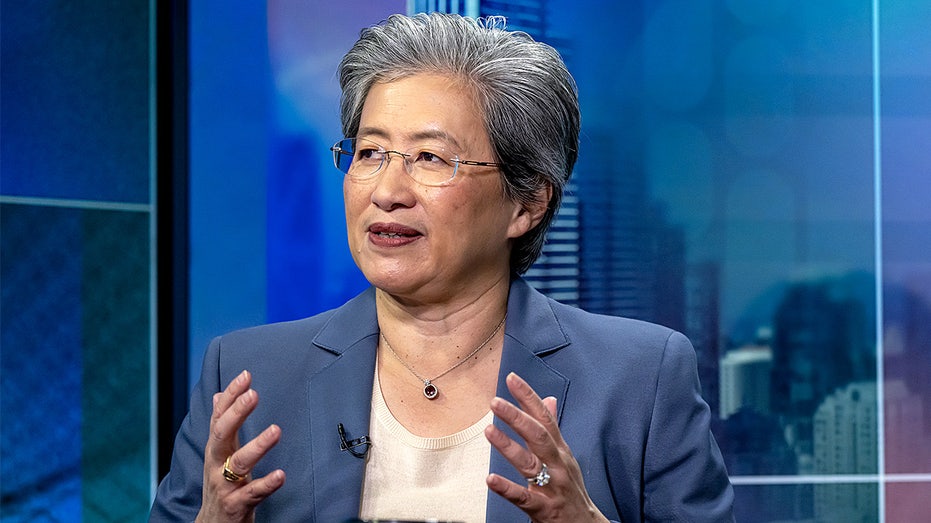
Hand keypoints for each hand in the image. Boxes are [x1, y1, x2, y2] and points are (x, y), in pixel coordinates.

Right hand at [196, 370, 284, 522]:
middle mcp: (216, 464)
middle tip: (253, 394)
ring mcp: (224, 485)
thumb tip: (217, 395)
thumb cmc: (220, 484)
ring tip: (276, 430)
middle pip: (222, 434)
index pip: (219, 416)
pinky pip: (252, 493)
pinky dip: (266, 484)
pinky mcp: (236, 505)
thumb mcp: (219, 453)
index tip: (246, 375)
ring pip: (238, 463)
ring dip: (257, 446)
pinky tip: (280, 475)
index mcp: (216, 448)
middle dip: (236, 413)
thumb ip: (221, 425)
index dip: (230, 395)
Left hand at [485, 372, 608, 522]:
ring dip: (508, 446)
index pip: (544, 417)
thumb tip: (548, 399)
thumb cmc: (570, 489)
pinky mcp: (543, 508)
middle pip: (538, 436)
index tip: (511, 379)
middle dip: (517, 417)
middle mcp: (557, 464)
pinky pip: (524, 497)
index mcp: (559, 449)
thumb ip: (552, 427)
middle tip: (496, 402)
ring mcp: (551, 486)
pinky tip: (491, 479)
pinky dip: (507, 488)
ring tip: (489, 431)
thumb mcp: (565, 455)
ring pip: (530, 463)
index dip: (528, 397)